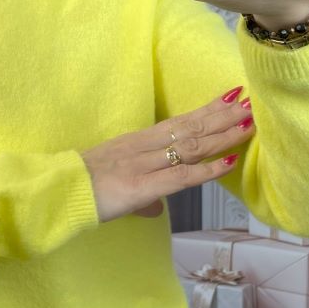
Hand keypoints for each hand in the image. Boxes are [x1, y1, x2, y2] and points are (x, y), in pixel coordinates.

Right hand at [81, 90, 254, 223]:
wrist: (58, 193)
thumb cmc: (80, 190)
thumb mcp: (116, 189)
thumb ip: (141, 198)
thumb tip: (155, 209)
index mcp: (136, 143)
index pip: (178, 122)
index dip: (206, 111)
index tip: (230, 98)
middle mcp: (143, 146)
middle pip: (190, 127)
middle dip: (222, 115)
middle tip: (250, 101)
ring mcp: (144, 164)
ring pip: (191, 146)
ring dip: (223, 134)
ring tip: (249, 122)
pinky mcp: (142, 186)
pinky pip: (182, 176)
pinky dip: (208, 169)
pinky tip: (230, 161)